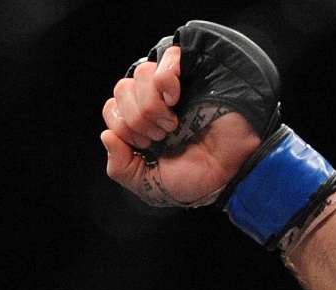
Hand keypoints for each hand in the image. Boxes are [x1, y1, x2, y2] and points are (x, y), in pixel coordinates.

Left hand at [100, 46, 261, 207]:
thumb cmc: (194, 177)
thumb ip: (120, 168)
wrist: (229, 169)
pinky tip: (176, 99)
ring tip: (172, 124)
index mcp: (140, 123)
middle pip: (121, 89)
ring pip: (139, 74)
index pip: (111, 109)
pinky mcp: (192, 70)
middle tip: (160, 137)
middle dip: (136, 120)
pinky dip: (165, 81)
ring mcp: (172, 84)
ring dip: (151, 105)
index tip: (146, 146)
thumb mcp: (148, 184)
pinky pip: (166, 58)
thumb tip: (106, 135)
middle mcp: (153, 100)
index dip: (122, 127)